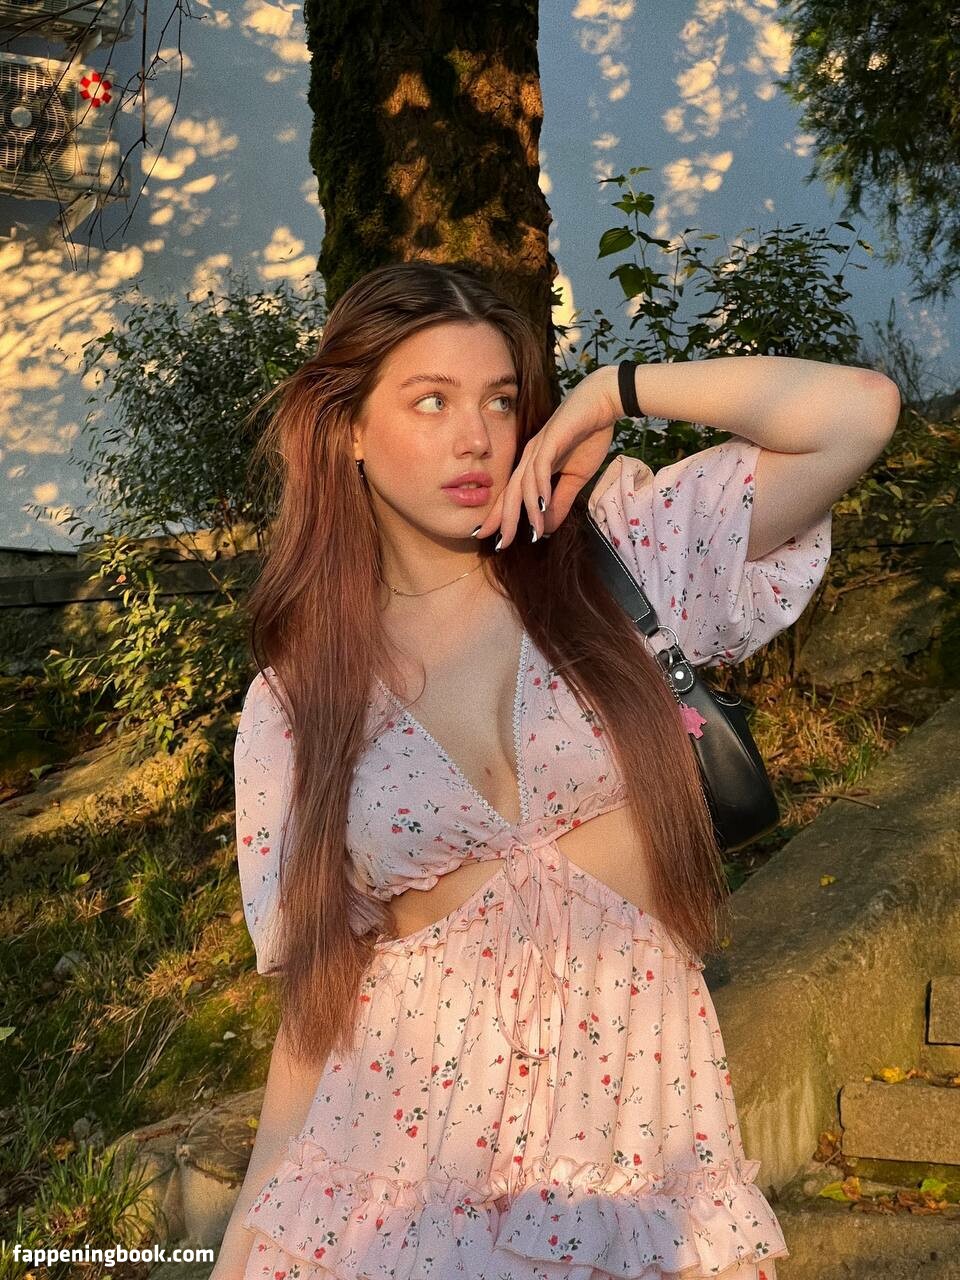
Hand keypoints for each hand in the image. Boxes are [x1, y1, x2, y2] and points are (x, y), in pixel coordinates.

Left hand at [472, 366, 620, 549]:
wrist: (603, 404)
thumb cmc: (588, 437)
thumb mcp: (576, 478)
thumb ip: (560, 501)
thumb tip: (547, 527)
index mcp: (532, 466)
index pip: (512, 496)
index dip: (502, 517)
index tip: (494, 540)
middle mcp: (530, 457)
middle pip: (511, 493)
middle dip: (503, 520)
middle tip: (499, 544)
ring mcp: (538, 448)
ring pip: (525, 484)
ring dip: (528, 510)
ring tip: (533, 532)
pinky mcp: (551, 439)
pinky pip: (541, 467)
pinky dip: (540, 486)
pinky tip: (541, 504)